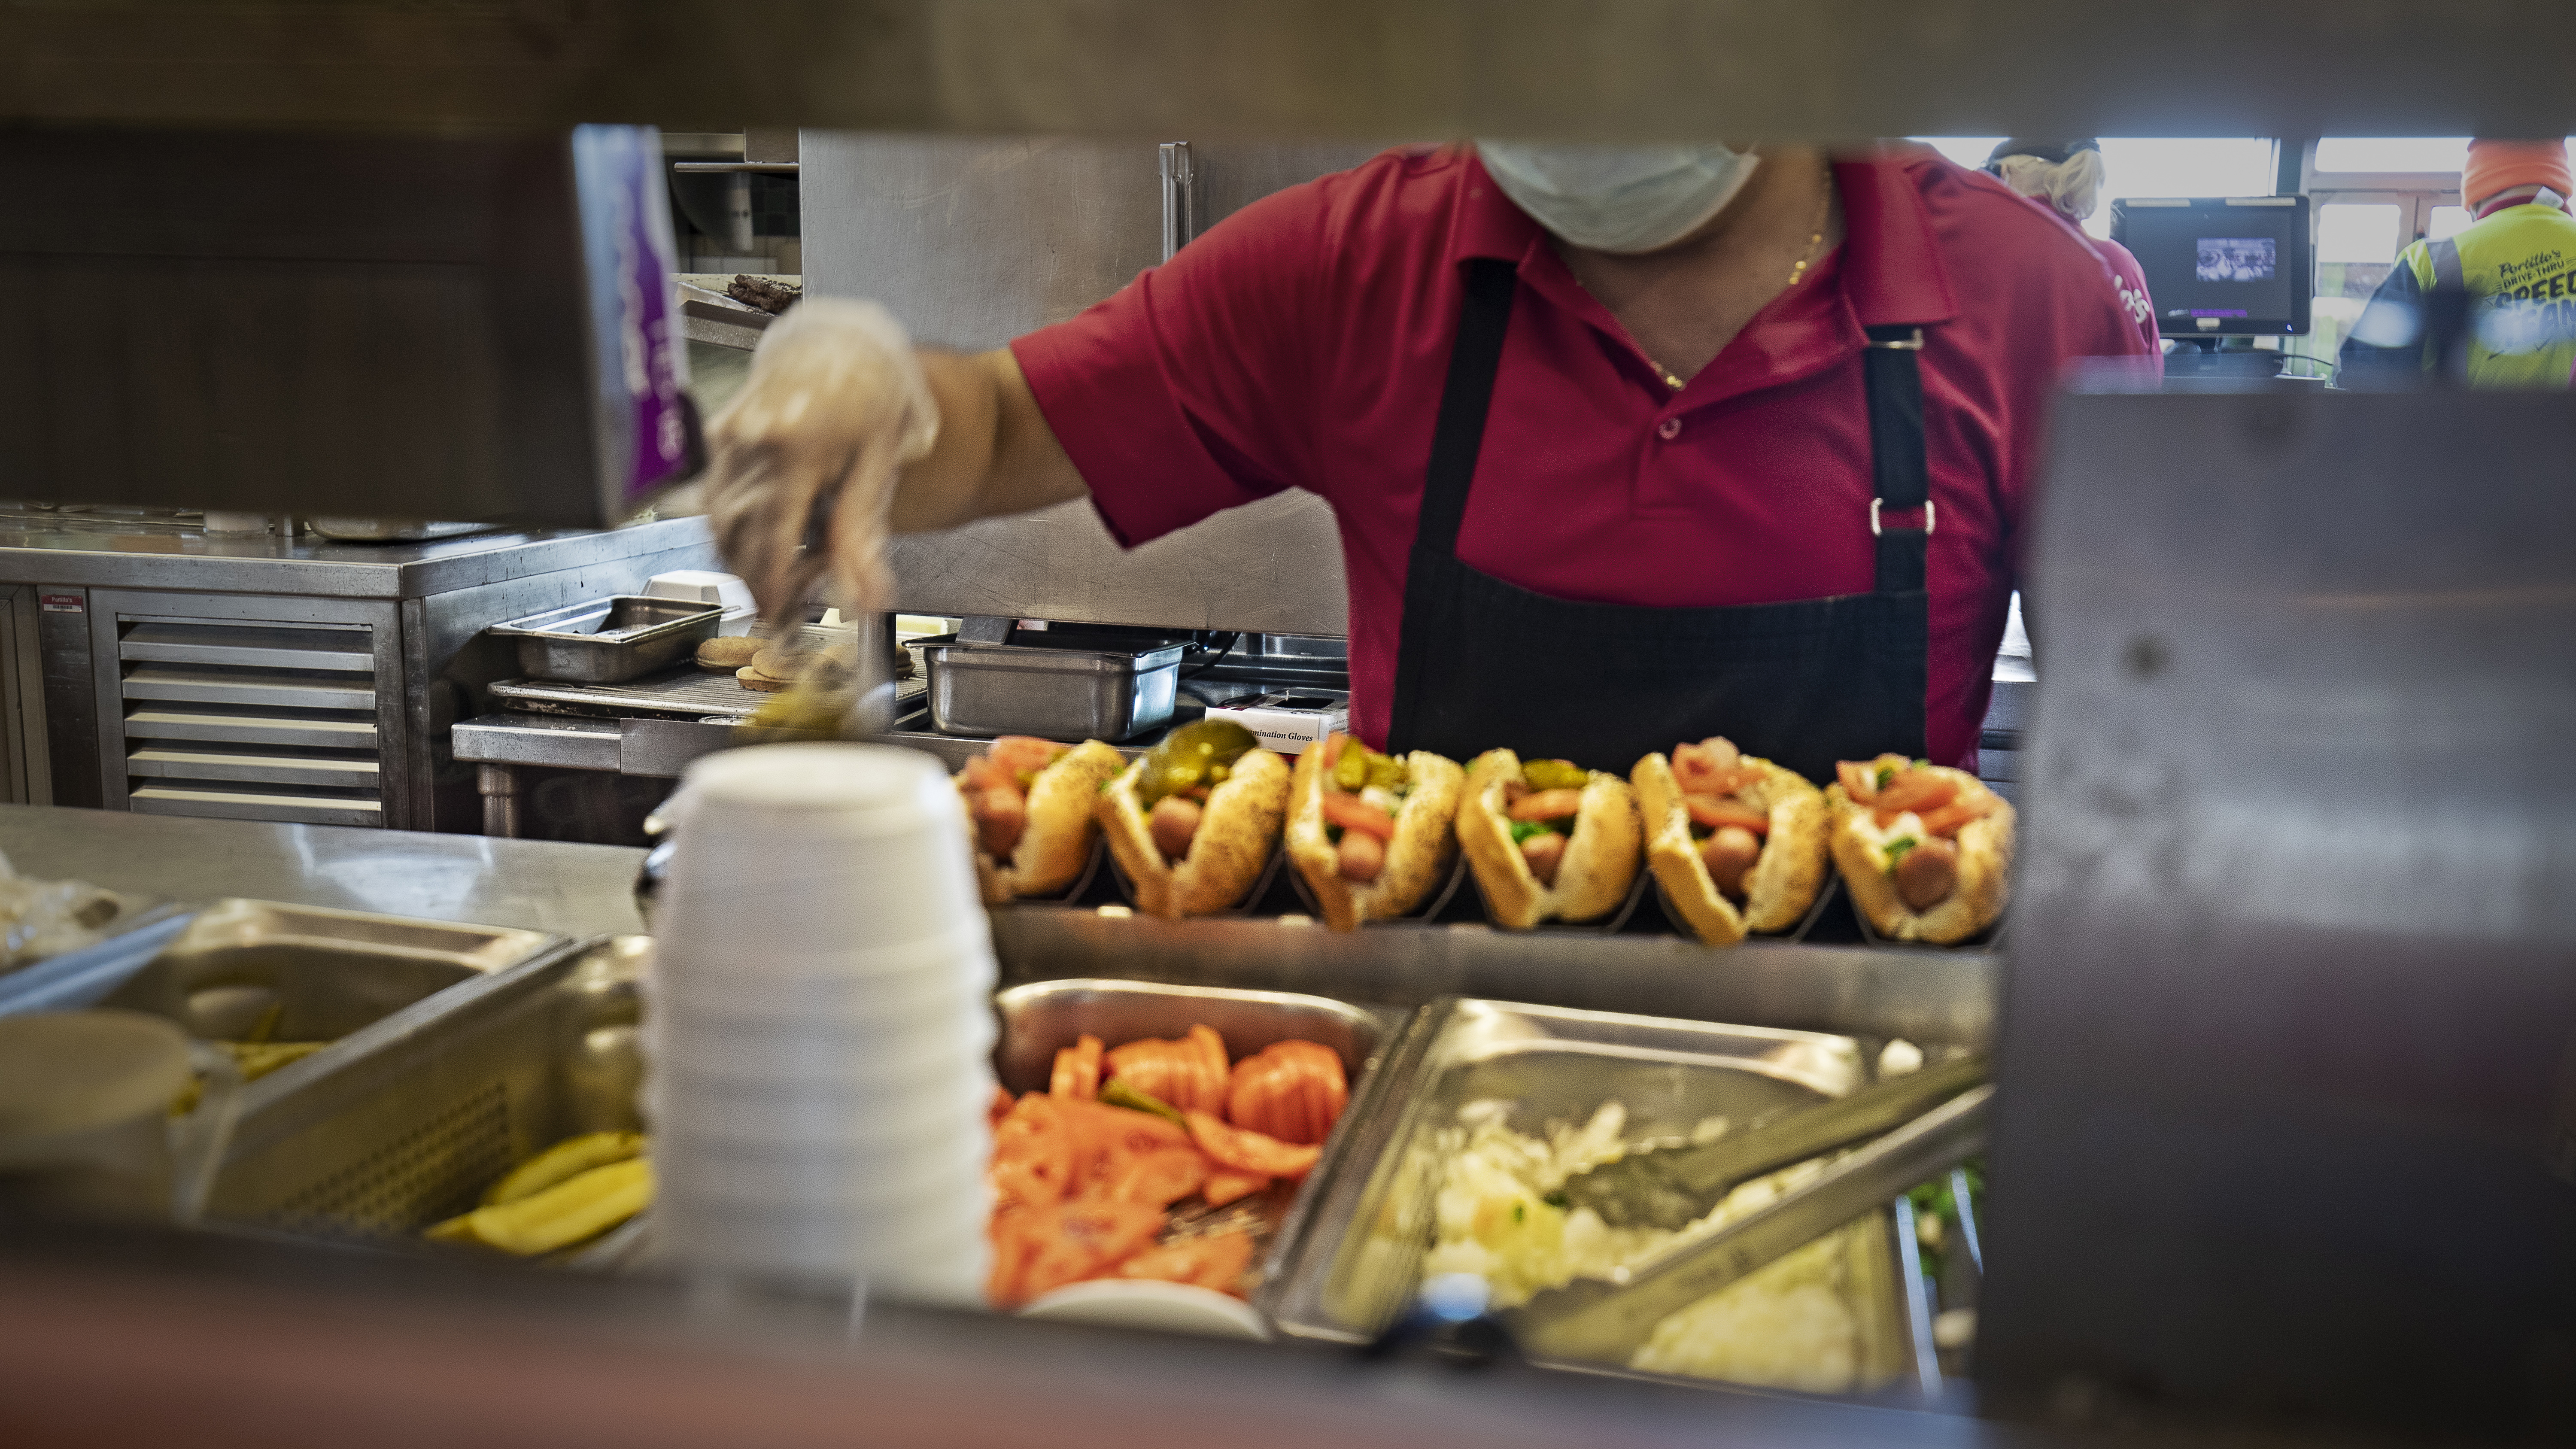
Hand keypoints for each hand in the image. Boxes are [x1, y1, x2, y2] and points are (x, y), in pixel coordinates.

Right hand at [702, 299, 940, 626]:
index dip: (775, 590)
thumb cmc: (874, 388)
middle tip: (788, 612)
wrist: (839, 332)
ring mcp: (729, 438)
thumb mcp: (885, 457)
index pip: (774, 541)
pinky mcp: (718, 436)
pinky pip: (715, 499)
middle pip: (741, 539)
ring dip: (745, 561)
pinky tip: (765, 541)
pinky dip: (734, 530)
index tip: (784, 624)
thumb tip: (866, 597)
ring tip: (783, 578)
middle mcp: (752, 442)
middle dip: (761, 584)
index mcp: (797, 446)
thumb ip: (865, 529)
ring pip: (720, 524)